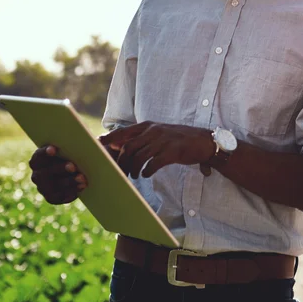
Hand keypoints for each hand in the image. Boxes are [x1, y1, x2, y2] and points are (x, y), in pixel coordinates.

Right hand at [29, 145, 87, 203]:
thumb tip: (101, 139)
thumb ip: (84, 143)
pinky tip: (82, 186)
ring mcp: (43, 187)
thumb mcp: (78, 147)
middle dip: (59, 168)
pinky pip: (60, 196)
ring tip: (82, 178)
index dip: (44, 153)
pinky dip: (71, 191)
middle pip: (44, 172)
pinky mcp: (51, 198)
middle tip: (73, 166)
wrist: (76, 174)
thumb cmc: (74, 155)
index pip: (38, 156)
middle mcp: (37, 174)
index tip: (54, 149)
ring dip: (68, 182)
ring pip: (53, 186)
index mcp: (38, 159)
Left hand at [99, 122, 216, 178]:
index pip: (123, 132)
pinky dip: (147, 171)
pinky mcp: (172, 152)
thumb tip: (121, 147)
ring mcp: (163, 141)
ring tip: (135, 175)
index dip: (110, 139)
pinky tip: (147, 174)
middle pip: (128, 147)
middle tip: (121, 172)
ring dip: (133, 169)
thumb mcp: (158, 133)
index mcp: (148, 126)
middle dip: (122, 162)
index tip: (99, 146)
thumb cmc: (178, 139)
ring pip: (139, 157)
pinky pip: (153, 164)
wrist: (203, 141)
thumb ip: (141, 138)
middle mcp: (153, 131)